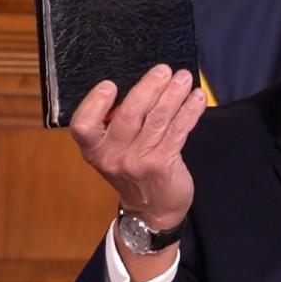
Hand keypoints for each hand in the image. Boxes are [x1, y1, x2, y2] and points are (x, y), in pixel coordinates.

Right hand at [70, 64, 207, 229]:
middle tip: (163, 70)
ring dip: (173, 94)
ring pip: (157, 119)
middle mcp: (112, 156)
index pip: (83, 125)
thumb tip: (142, 86)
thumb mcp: (113, 152)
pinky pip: (178, 131)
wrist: (151, 211)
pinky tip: (196, 98)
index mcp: (94, 149)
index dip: (94, 103)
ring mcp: (138, 161)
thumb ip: (117, 125)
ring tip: (184, 78)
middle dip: (148, 88)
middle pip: (129, 114)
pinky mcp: (163, 164)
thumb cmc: (133, 172)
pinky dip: (189, 111)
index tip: (110, 85)